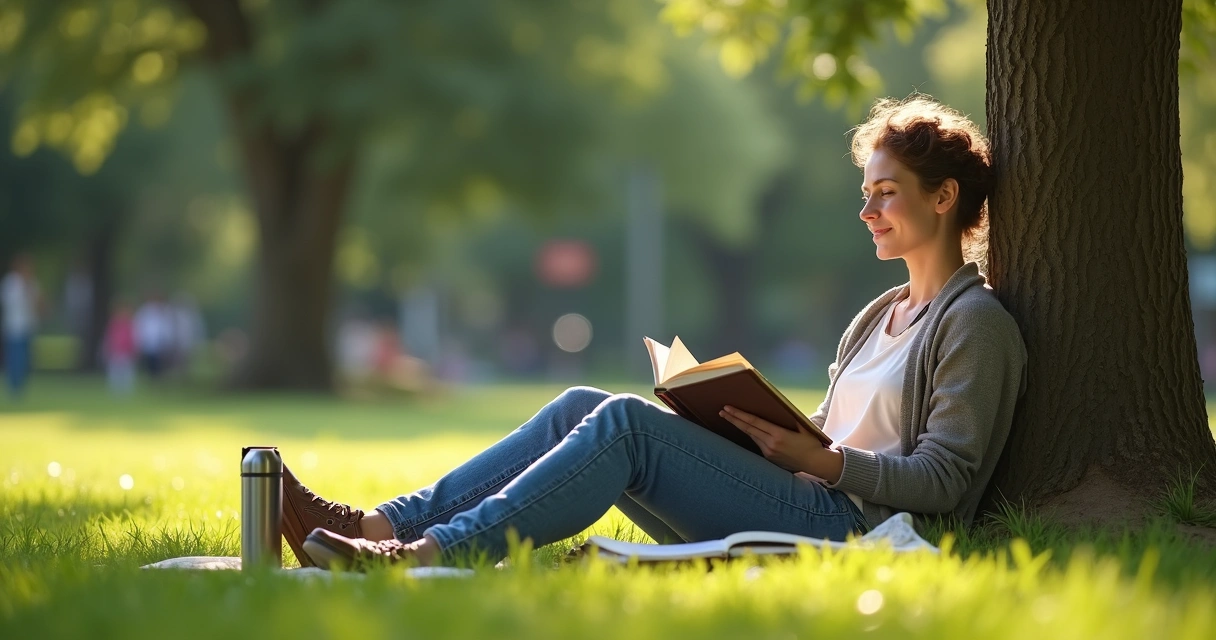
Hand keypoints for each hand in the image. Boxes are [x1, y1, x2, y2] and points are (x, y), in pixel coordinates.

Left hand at [720, 405, 837, 476]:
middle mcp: (771, 444)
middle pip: (748, 429)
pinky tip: (746, 429)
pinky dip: (752, 435)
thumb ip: (791, 418)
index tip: (728, 408)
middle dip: (733, 420)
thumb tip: (779, 407)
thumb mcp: (804, 427)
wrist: (815, 464)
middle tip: (722, 411)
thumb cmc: (811, 443)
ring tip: (730, 418)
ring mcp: (769, 452)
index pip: (754, 422)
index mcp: (779, 434)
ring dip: (741, 427)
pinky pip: (758, 444)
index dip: (739, 415)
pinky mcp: (769, 458)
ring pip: (752, 436)